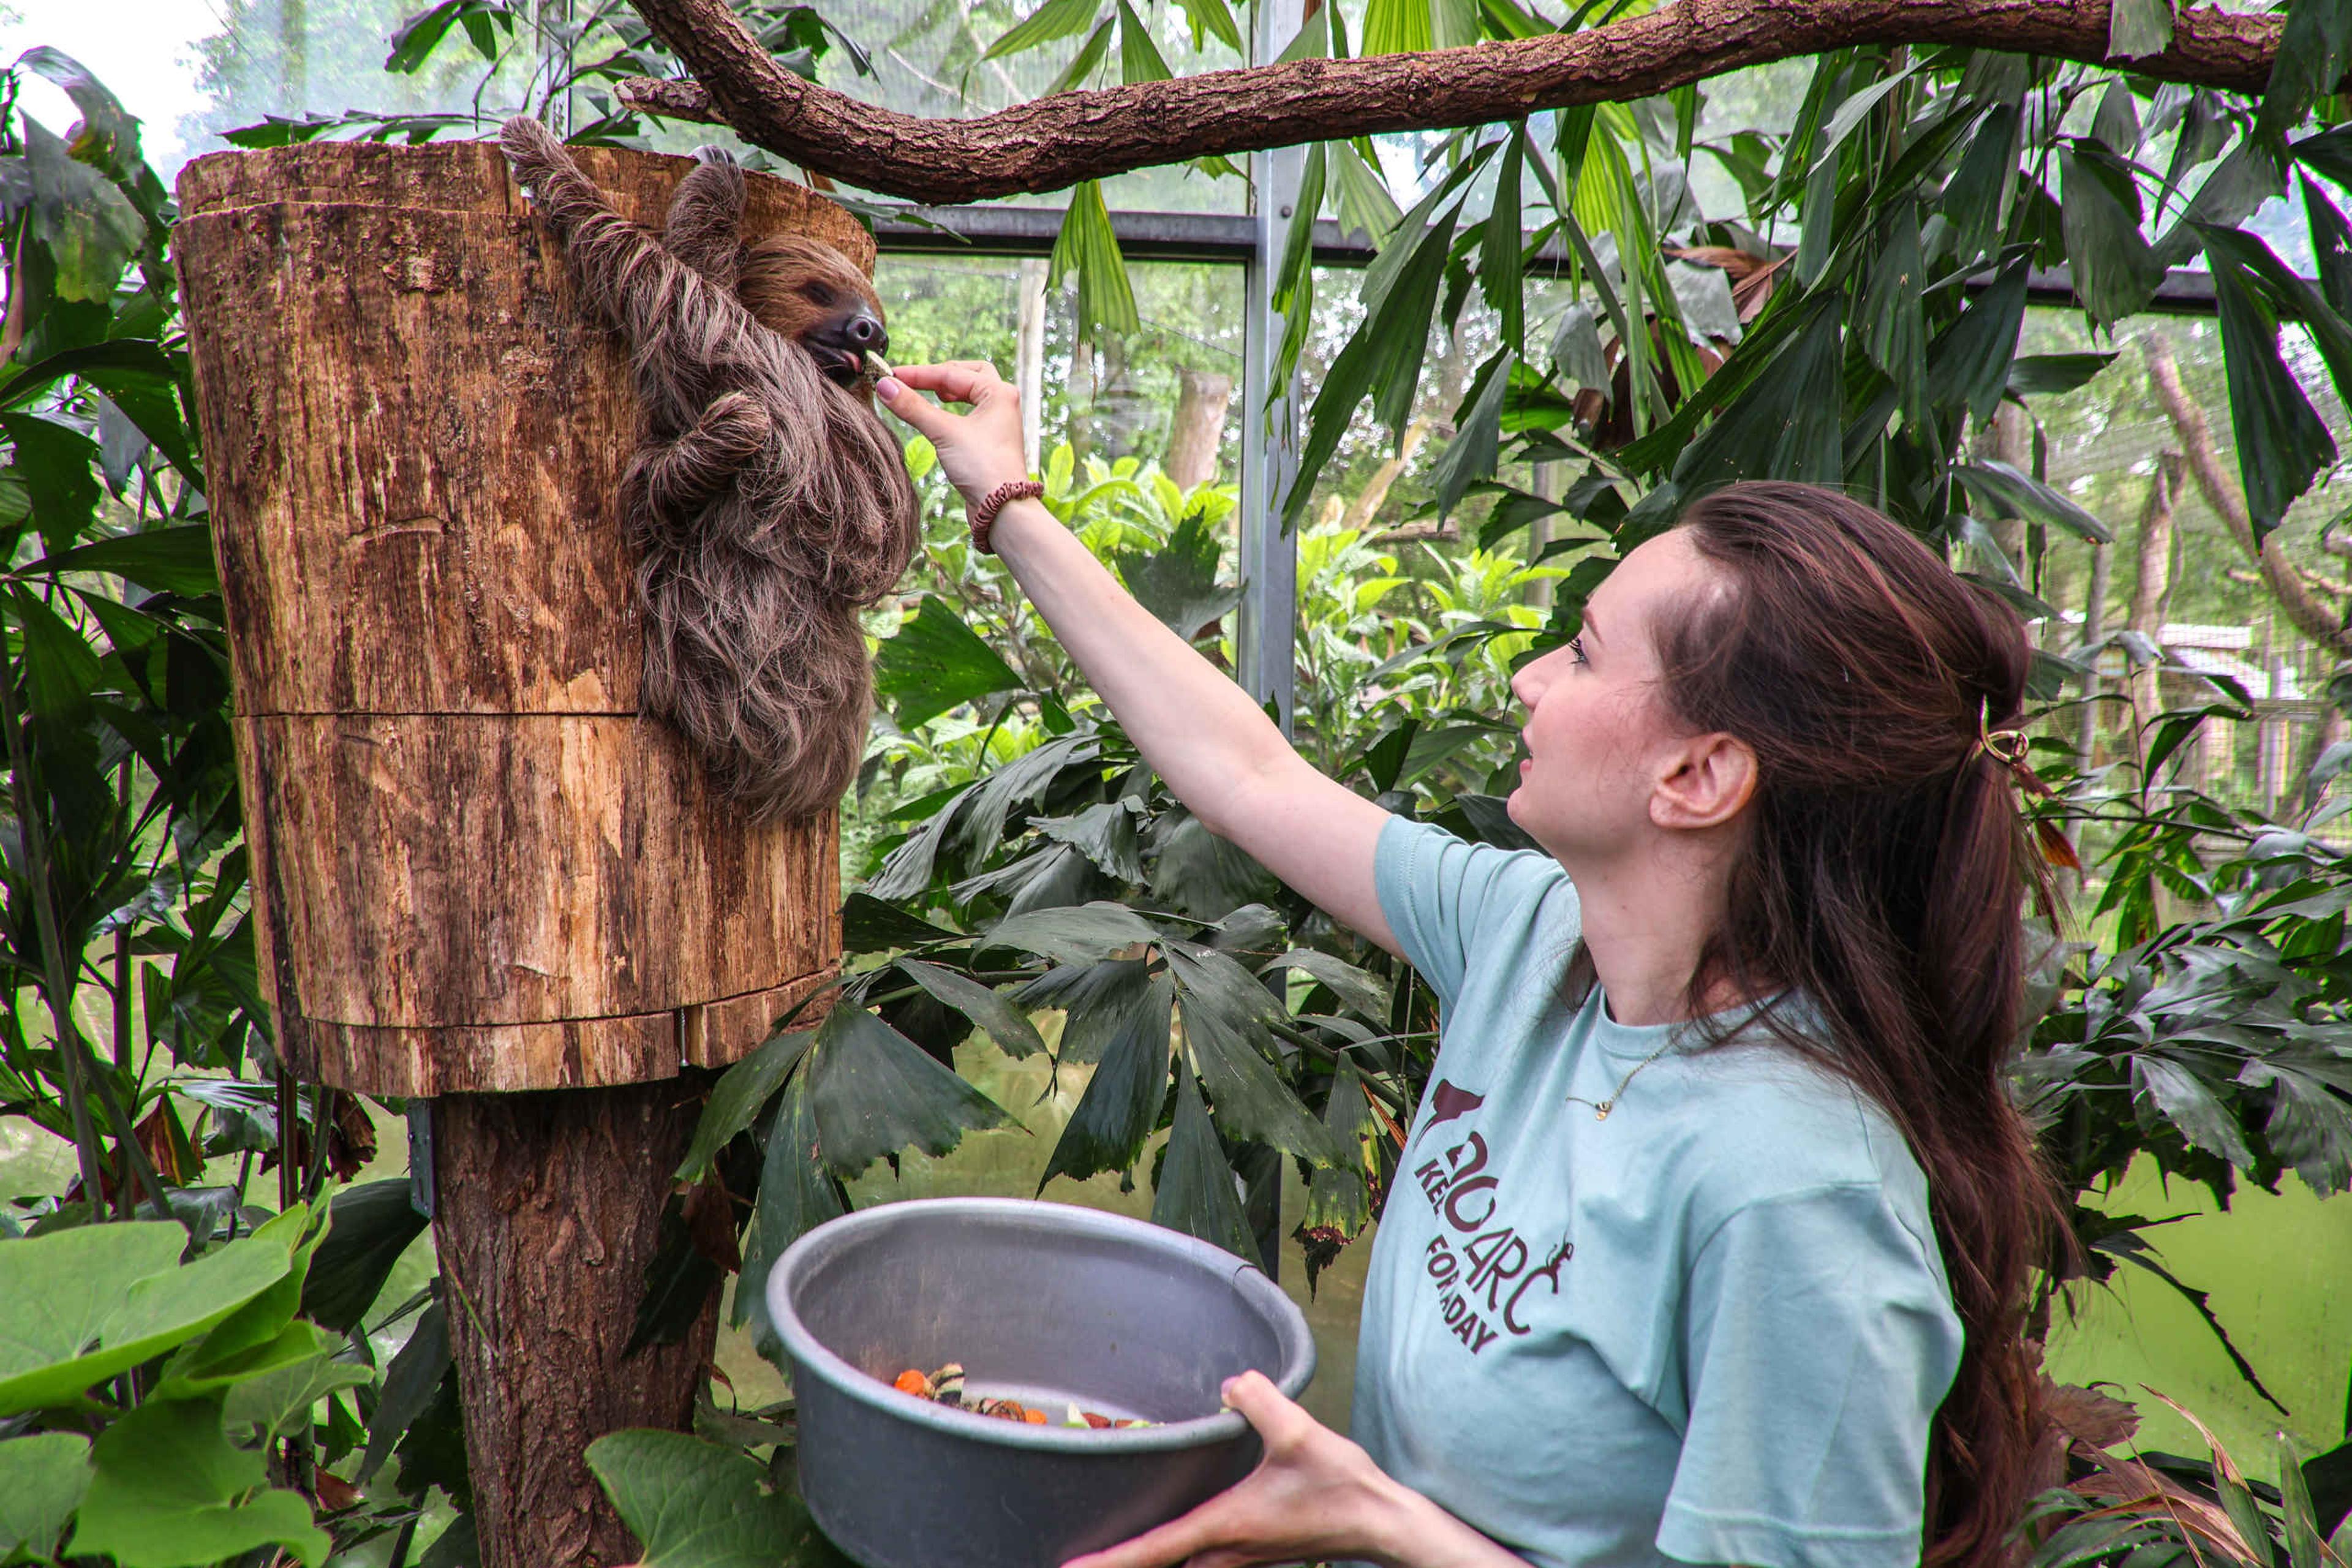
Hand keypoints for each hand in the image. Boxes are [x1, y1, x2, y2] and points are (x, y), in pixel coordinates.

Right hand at [874, 360, 1029, 507]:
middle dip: (940, 375)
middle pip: (968, 375)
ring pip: (971, 393)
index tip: (890, 376)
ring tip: (929, 394)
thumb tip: (885, 386)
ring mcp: (999, 421)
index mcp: (998, 392)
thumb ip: (913, 407)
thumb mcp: (943, 433)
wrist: (1002, 508)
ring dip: (949, 391)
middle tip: (915, 380)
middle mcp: (1003, 403)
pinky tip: (941, 417)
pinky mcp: (992, 440)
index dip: (918, 374)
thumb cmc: (983, 468)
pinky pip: (971, 413)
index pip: (951, 373)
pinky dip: (953, 410)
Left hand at [1061, 1372, 1410, 1567]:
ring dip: (1149, 1558)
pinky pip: (1202, 1558)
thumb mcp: (1299, 1433)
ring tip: (1113, 1546)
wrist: (1378, 1522)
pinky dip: (1175, 1552)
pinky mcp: (1254, 1552)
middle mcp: (1225, 1551)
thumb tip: (1230, 1383)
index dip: (1109, 1561)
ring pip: (1181, 1564)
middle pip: (1159, 1564)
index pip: (1153, 1549)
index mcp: (1225, 1526)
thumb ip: (1259, 1400)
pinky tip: (1173, 1534)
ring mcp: (1240, 1557)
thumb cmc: (1340, 1485)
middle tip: (1078, 1557)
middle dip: (1122, 1563)